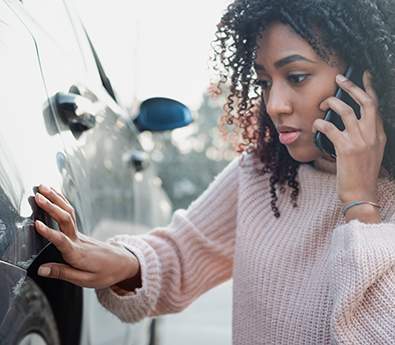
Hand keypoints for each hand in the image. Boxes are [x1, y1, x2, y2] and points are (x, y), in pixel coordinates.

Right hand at [33, 185, 139, 287]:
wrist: (122, 263)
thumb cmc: (105, 273)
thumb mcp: (85, 280)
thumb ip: (62, 273)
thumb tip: (40, 269)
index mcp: (78, 254)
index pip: (62, 241)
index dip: (49, 233)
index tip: (36, 224)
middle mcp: (78, 240)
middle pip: (65, 220)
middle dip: (51, 207)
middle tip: (37, 196)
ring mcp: (80, 233)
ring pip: (68, 212)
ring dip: (55, 199)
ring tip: (42, 187)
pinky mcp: (79, 232)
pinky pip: (70, 213)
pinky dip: (61, 201)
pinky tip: (53, 193)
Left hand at [312, 71, 386, 203]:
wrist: (361, 195)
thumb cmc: (360, 175)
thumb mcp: (370, 153)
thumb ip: (363, 137)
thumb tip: (343, 123)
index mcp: (379, 135)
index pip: (376, 106)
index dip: (370, 88)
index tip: (365, 75)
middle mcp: (372, 135)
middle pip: (365, 102)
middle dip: (352, 87)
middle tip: (339, 78)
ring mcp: (360, 142)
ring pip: (347, 111)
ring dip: (333, 103)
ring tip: (323, 102)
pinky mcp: (347, 149)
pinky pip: (331, 128)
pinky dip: (321, 123)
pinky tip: (316, 124)